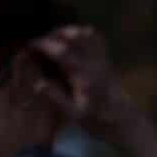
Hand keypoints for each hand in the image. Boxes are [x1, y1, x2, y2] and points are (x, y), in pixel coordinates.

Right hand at [27, 26, 141, 142]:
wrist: (126, 123)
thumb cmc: (99, 122)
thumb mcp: (74, 114)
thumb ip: (56, 98)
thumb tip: (37, 83)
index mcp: (84, 75)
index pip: (60, 51)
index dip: (43, 45)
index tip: (30, 46)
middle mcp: (94, 63)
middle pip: (73, 36)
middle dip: (53, 35)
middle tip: (41, 43)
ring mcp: (103, 60)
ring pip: (86, 34)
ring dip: (67, 32)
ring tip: (54, 40)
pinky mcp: (108, 62)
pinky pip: (97, 40)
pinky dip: (83, 35)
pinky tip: (72, 41)